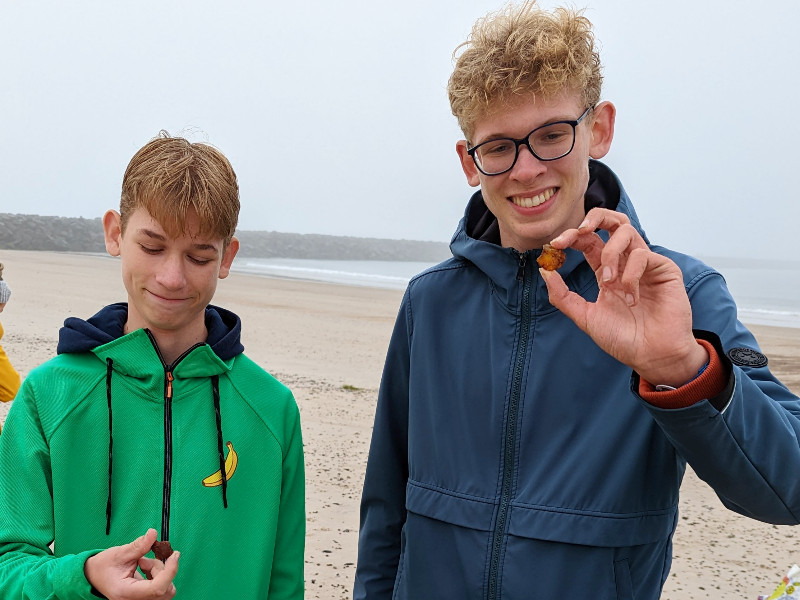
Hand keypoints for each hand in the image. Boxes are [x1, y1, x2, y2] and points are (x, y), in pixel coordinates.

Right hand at [84, 529, 179, 599]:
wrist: (93, 576)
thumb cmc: (103, 567)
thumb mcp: (119, 553)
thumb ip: (138, 545)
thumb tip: (153, 534)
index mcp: (126, 593)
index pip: (157, 588)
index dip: (170, 571)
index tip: (174, 555)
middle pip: (165, 590)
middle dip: (161, 570)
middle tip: (146, 558)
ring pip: (165, 589)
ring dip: (159, 572)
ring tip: (142, 563)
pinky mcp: (144, 597)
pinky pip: (161, 588)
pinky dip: (157, 575)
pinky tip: (144, 568)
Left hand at [541, 208, 707, 385]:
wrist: (651, 356)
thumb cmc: (623, 339)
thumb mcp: (585, 317)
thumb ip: (562, 296)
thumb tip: (544, 271)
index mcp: (606, 271)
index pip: (588, 240)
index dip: (572, 236)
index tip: (556, 244)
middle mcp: (625, 263)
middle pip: (612, 221)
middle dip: (595, 218)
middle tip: (580, 232)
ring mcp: (645, 264)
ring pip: (626, 231)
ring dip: (611, 253)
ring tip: (608, 281)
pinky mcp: (664, 268)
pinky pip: (643, 254)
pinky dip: (631, 273)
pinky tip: (631, 295)